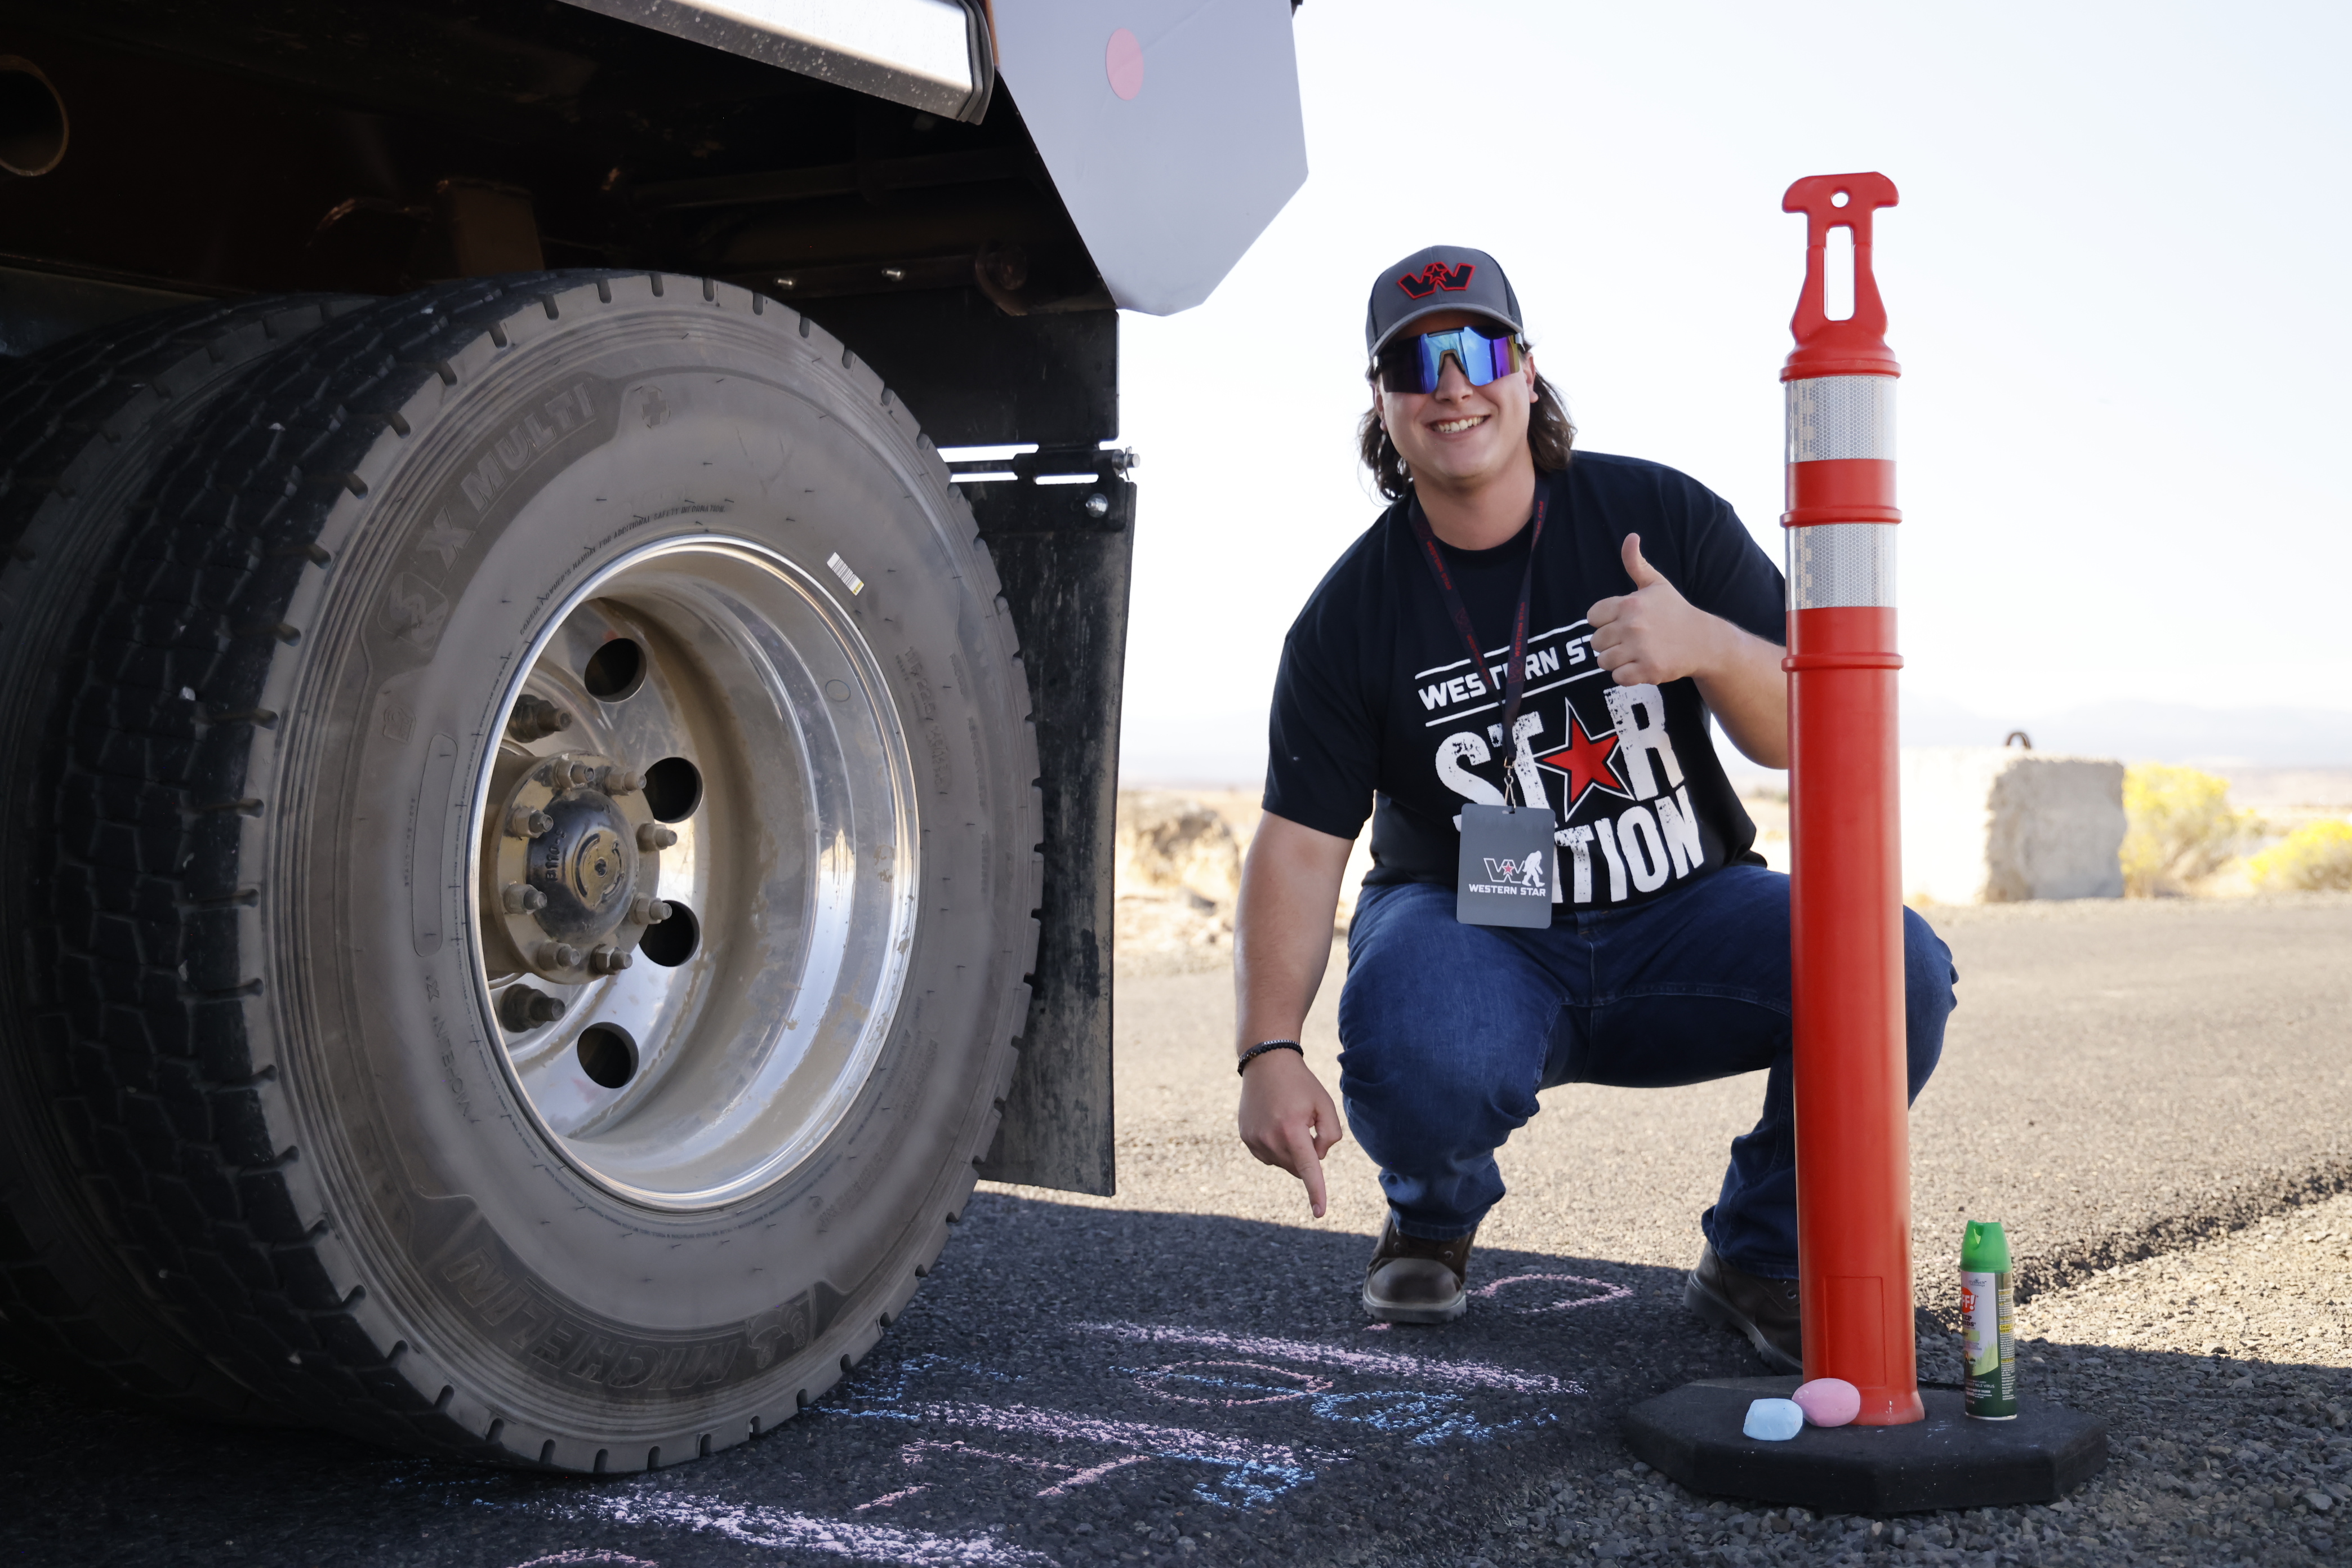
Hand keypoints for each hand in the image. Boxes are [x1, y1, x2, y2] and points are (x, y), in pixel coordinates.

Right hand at [1236, 1049, 1344, 1217]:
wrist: (1266, 1063)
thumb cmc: (1301, 1083)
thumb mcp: (1325, 1104)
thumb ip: (1331, 1135)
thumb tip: (1317, 1158)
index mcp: (1292, 1130)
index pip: (1309, 1169)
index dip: (1316, 1192)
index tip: (1320, 1213)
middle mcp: (1270, 1138)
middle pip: (1298, 1167)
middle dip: (1307, 1153)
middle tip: (1305, 1124)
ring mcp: (1254, 1140)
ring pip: (1283, 1163)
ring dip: (1292, 1150)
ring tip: (1288, 1119)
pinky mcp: (1246, 1138)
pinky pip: (1269, 1156)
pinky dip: (1277, 1147)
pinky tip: (1276, 1124)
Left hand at [1586, 533, 1725, 686]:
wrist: (1703, 641)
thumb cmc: (1675, 612)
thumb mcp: (1656, 584)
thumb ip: (1636, 563)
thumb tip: (1630, 536)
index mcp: (1629, 604)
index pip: (1592, 617)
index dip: (1604, 622)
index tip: (1621, 622)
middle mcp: (1632, 626)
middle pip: (1596, 642)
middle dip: (1610, 643)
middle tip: (1631, 640)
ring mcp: (1640, 650)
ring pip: (1603, 661)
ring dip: (1616, 660)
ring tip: (1635, 653)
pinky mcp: (1647, 670)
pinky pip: (1618, 678)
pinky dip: (1626, 675)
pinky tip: (1641, 665)